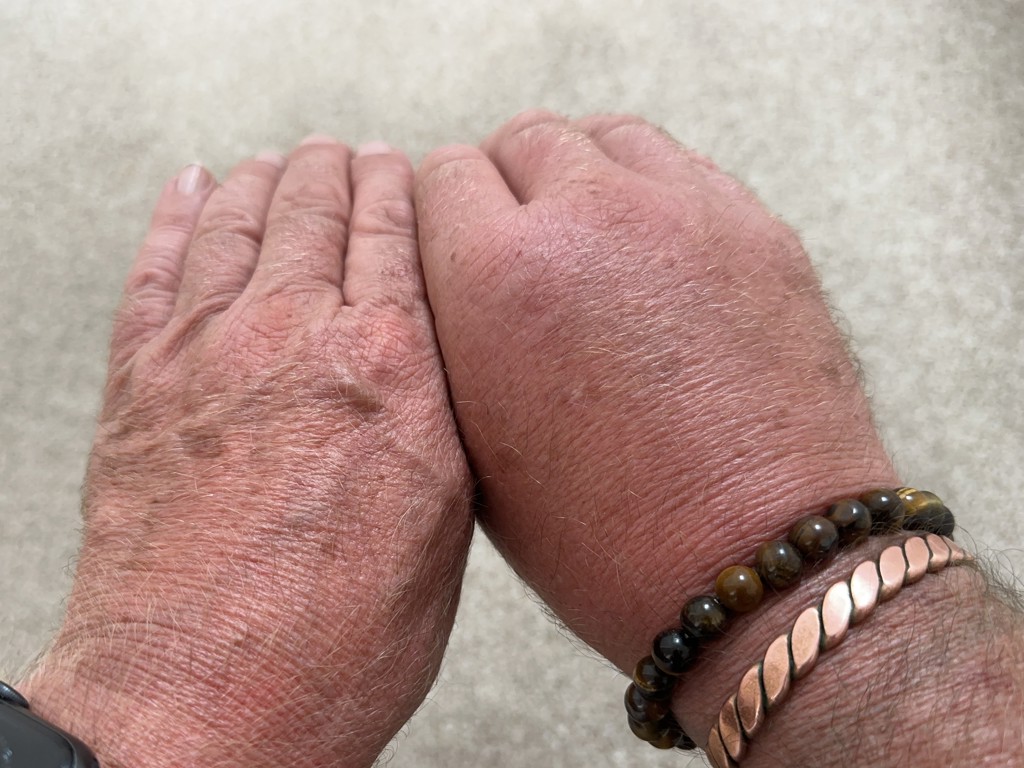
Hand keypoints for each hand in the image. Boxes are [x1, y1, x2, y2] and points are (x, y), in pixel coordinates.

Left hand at [20, 138, 472, 767]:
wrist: (199, 703)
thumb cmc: (332, 644)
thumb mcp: (442, 531)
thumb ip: (438, 423)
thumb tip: (430, 369)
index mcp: (386, 369)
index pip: (394, 237)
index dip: (399, 190)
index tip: (403, 167)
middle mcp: (294, 337)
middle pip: (315, 211)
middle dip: (336, 171)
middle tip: (348, 154)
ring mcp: (207, 351)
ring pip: (236, 220)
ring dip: (265, 180)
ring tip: (281, 162)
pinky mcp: (140, 382)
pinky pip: (156, 267)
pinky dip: (174, 216)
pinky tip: (190, 190)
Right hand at [413, 111, 1023, 766]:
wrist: (760, 565)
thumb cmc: (610, 536)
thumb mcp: (477, 450)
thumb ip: (452, 337)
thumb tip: (458, 277)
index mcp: (496, 277)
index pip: (440, 176)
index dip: (443, 221)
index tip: (458, 252)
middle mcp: (588, 217)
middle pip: (522, 139)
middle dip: (508, 191)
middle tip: (523, 253)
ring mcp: (684, 211)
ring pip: (604, 138)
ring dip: (582, 179)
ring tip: (589, 248)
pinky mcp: (756, 225)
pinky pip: (681, 169)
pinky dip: (653, 198)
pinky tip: (654, 263)